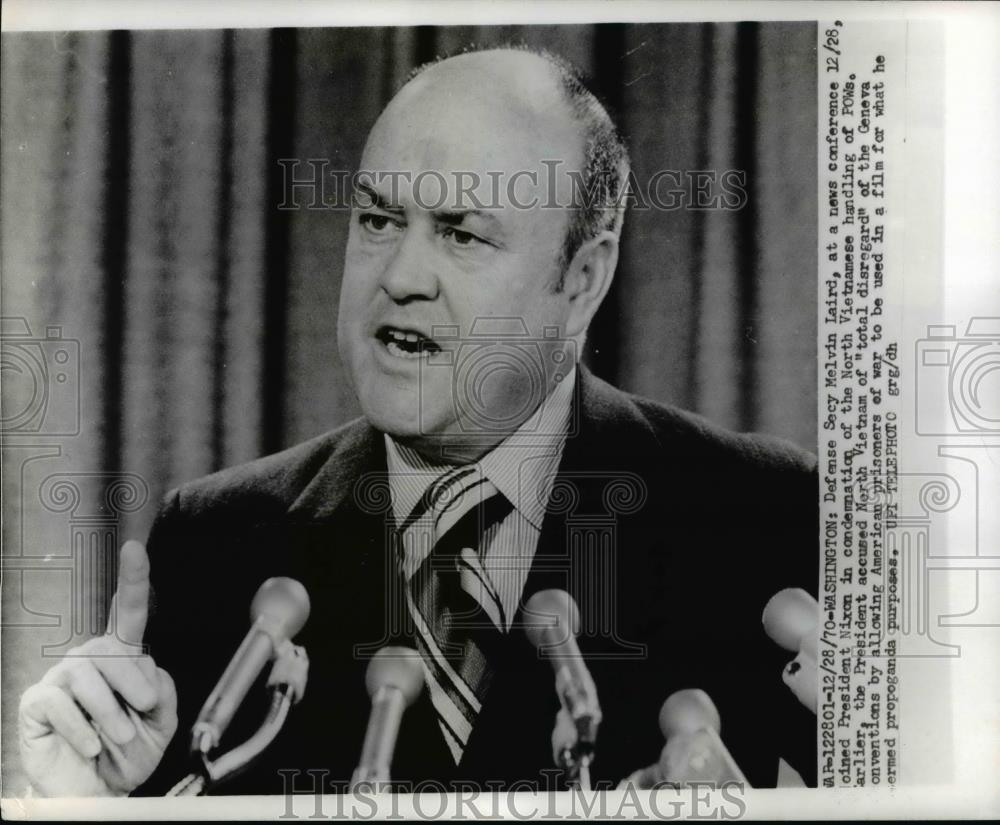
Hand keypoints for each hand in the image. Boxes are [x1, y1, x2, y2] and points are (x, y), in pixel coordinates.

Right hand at [18, 540, 177, 796]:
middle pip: (115, 650)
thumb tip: (149, 670)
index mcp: (123, 657)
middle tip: (143, 712)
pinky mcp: (37, 702)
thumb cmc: (128, 754)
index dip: (132, 579)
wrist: (99, 793)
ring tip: (117, 738)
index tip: (135, 549)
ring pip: (88, 676)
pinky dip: (82, 729)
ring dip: (112, 713)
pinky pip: (60, 703)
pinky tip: (91, 745)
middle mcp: (90, 659)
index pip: (129, 612)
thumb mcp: (162, 722)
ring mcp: (61, 678)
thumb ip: (165, 689)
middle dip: (134, 685)